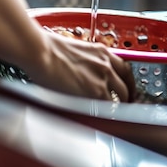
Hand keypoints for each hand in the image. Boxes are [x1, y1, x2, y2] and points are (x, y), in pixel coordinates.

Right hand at [0, 0, 135, 101]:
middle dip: (128, 94)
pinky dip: (108, 112)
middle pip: (127, 81)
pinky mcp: (95, 91)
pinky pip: (109, 105)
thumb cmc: (45, 49)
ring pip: (122, 94)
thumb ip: (82, 61)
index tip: (126, 86)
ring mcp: (102, 76)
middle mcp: (105, 62)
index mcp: (100, 50)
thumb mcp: (71, 50)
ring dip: (122, 104)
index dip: (127, 79)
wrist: (39, 52)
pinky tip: (106, 117)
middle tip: (126, 103)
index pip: (123, 66)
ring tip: (118, 114)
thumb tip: (78, 71)